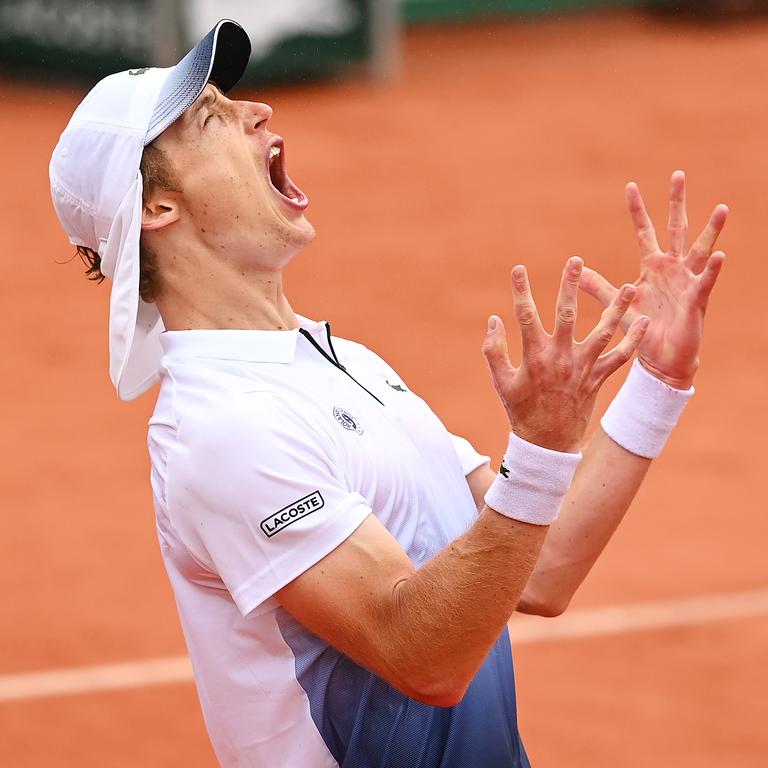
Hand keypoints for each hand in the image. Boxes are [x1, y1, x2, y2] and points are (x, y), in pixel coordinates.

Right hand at [483, 257, 648, 452]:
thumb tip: (494, 320)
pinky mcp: (598, 378)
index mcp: (534, 356)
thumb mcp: (501, 381)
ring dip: (617, 308)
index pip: (525, 316)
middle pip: (566, 314)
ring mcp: (582, 368)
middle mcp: (560, 358)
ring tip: (630, 286)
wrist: (547, 443)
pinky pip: (620, 358)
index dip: (520, 290)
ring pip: (602, 332)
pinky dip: (634, 341)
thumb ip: (494, 350)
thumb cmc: (521, 410)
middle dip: (570, 285)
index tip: (519, 268)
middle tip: (575, 260)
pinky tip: (645, 323)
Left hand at [579, 171, 726, 389]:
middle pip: (674, 229)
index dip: (637, 210)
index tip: (630, 185)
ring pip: (699, 249)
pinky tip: (719, 256)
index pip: (644, 231)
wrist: (660, 358)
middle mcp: (671, 268)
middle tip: (678, 175)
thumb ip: (598, 287)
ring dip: (710, 230)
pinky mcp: (695, 300)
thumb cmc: (642, 330)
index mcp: (651, 267)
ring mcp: (686, 281)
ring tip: (721, 209)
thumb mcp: (616, 305)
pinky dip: (711, 269)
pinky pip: (705, 281)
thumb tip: (575, 270)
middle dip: (676, 202)